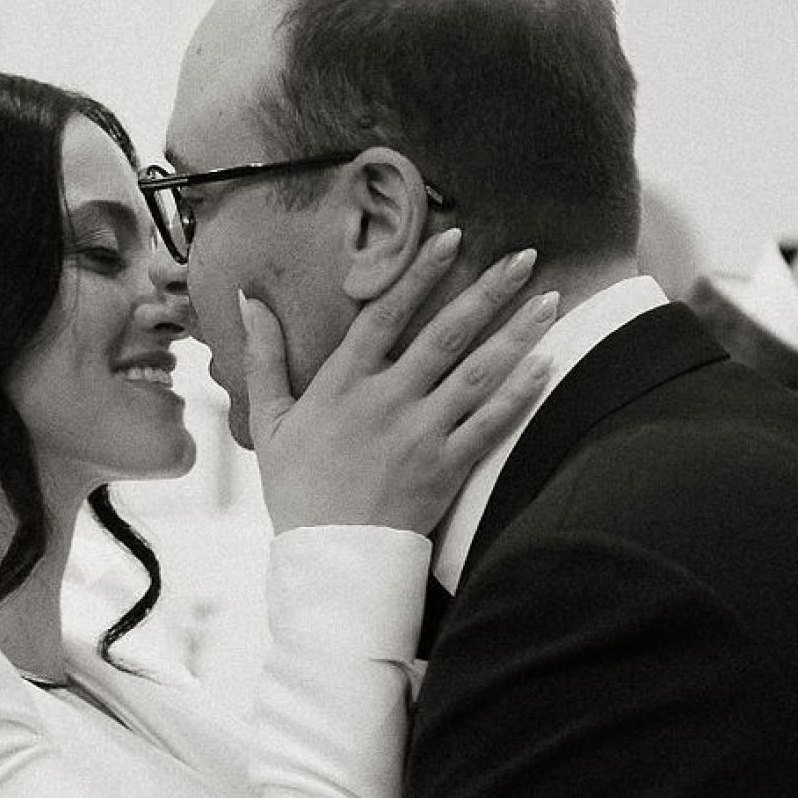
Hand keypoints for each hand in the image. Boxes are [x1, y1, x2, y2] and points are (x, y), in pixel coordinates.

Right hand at [246, 237, 557, 534]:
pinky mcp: (447, 468)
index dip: (420, 273)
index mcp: (343, 384)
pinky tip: (547, 363)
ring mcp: (421, 435)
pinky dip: (521, 393)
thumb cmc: (297, 489)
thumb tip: (248, 299)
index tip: (451, 238)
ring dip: (517, 333)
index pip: (385, 314)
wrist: (329, 559)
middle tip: (525, 257)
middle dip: (488, 291)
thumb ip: (264, 357)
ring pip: (478, 374)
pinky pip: (491, 424)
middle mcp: (387, 402)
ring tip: (549, 299)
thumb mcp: (269, 421)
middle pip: (445, 335)